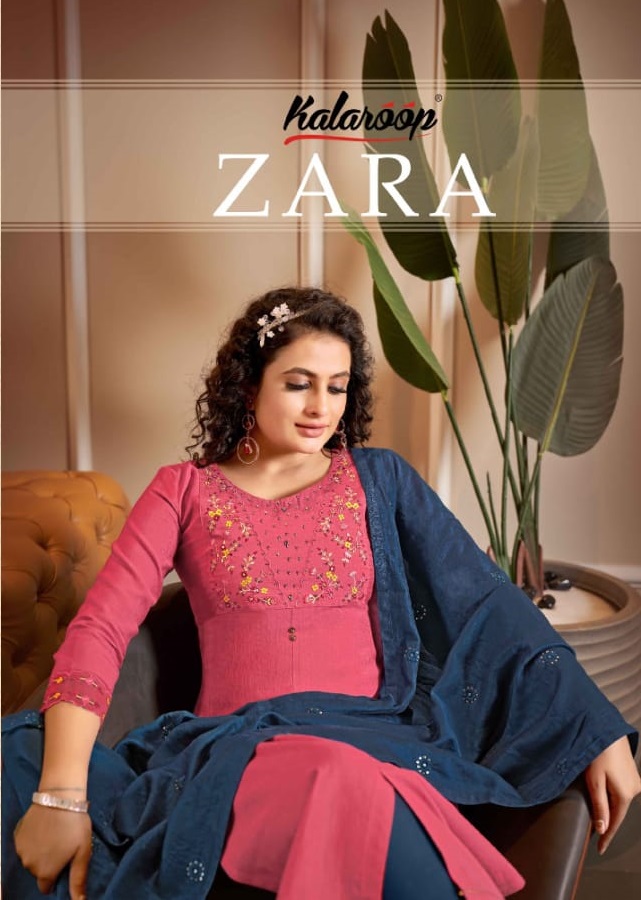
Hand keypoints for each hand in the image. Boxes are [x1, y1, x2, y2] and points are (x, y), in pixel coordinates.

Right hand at [14, 804, 91, 897]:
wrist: (60, 796)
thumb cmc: (75, 825)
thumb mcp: (82, 852)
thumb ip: (78, 879)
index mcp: (45, 872)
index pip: (46, 887)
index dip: (55, 877)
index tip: (64, 863)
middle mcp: (29, 865)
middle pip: (38, 872)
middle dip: (48, 863)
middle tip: (61, 845)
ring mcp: (20, 850)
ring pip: (30, 858)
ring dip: (39, 852)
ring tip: (53, 835)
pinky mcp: (17, 835)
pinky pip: (24, 844)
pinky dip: (32, 840)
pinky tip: (43, 828)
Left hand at [584, 735, 640, 853]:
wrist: (604, 725)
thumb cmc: (597, 751)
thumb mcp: (594, 781)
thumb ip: (599, 806)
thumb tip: (603, 829)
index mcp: (626, 794)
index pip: (615, 822)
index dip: (606, 837)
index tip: (599, 849)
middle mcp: (634, 789)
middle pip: (618, 811)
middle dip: (606, 821)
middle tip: (593, 833)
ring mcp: (635, 779)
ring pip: (619, 800)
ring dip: (609, 807)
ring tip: (596, 816)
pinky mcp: (631, 771)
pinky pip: (621, 790)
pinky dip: (612, 795)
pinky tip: (603, 796)